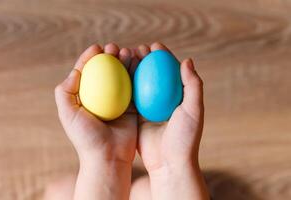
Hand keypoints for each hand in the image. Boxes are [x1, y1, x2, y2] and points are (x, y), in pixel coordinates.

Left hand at [55, 43, 136, 199]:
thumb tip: (76, 71)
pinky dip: (137, 74)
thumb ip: (65, 92)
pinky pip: (135, 87)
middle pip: (106, 71)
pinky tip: (138, 64)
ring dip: (125, 61)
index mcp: (85, 97)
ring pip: (122, 76)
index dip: (90, 57)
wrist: (108, 157)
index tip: (97, 48)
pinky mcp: (132, 106)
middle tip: (114, 48)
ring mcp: (118, 101)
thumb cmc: (86, 138)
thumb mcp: (68, 114)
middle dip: (110, 56)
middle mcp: (101, 97)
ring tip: (127, 52)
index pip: (86, 72)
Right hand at [134, 42, 208, 199]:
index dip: (163, 56)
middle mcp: (162, 100)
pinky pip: (129, 98)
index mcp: (178, 97)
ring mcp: (148, 108)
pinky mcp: (136, 117)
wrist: (169, 165)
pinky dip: (123, 86)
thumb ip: (193, 85)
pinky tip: (116, 76)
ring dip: (132, 69)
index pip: (170, 71)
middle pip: (152, 74)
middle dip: (145, 59)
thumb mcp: (194, 110)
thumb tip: (187, 60)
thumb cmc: (185, 138)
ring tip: (126, 57)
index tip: (154, 46)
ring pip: (139, 84)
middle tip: (137, 49)